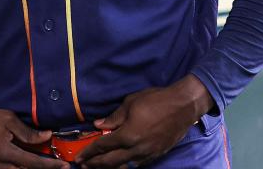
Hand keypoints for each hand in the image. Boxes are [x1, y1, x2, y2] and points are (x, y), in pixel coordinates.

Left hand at [74, 75, 213, 167]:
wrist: (183, 106)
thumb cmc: (156, 100)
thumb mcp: (131, 103)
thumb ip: (114, 117)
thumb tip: (98, 125)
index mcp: (128, 135)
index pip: (103, 146)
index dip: (89, 152)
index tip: (79, 157)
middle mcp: (136, 149)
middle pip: (110, 162)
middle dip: (95, 164)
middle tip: (83, 166)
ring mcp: (147, 154)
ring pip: (124, 166)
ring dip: (109, 167)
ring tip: (98, 166)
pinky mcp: (156, 155)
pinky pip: (136, 164)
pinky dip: (125, 165)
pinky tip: (120, 163)